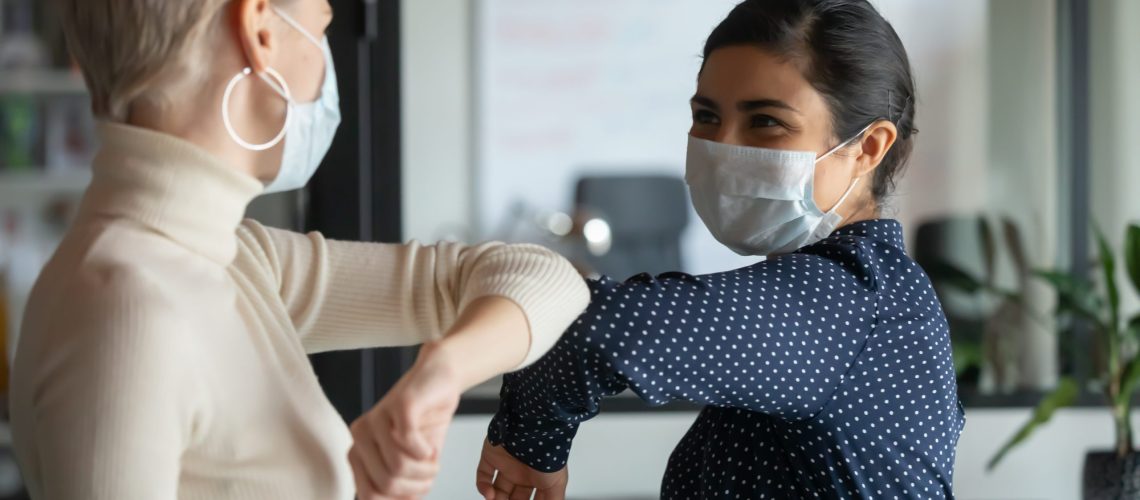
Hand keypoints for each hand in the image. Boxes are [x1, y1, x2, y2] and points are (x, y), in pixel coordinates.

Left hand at [349, 342, 461, 498]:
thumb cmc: (425, 422)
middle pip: (385, 484)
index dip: (399, 499)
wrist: (440, 379)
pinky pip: (410, 443)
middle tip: (429, 473)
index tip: (417, 489)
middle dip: (416, 486)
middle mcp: (360, 435)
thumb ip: (398, 485)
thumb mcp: (410, 462)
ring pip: (398, 467)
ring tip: (432, 460)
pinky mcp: (399, 405)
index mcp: (358, 452)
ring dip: (426, 471)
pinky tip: (431, 446)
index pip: (369, 496)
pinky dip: (427, 452)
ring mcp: (377, 418)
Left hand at [476, 438, 568, 499]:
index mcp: (537, 478)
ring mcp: (506, 464)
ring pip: (496, 489)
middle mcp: (521, 471)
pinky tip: (490, 495)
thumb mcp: (556, 485)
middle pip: (511, 497)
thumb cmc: (549, 454)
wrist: (536, 428)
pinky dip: (483, 487)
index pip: (528, 499)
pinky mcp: (491, 456)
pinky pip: (483, 475)